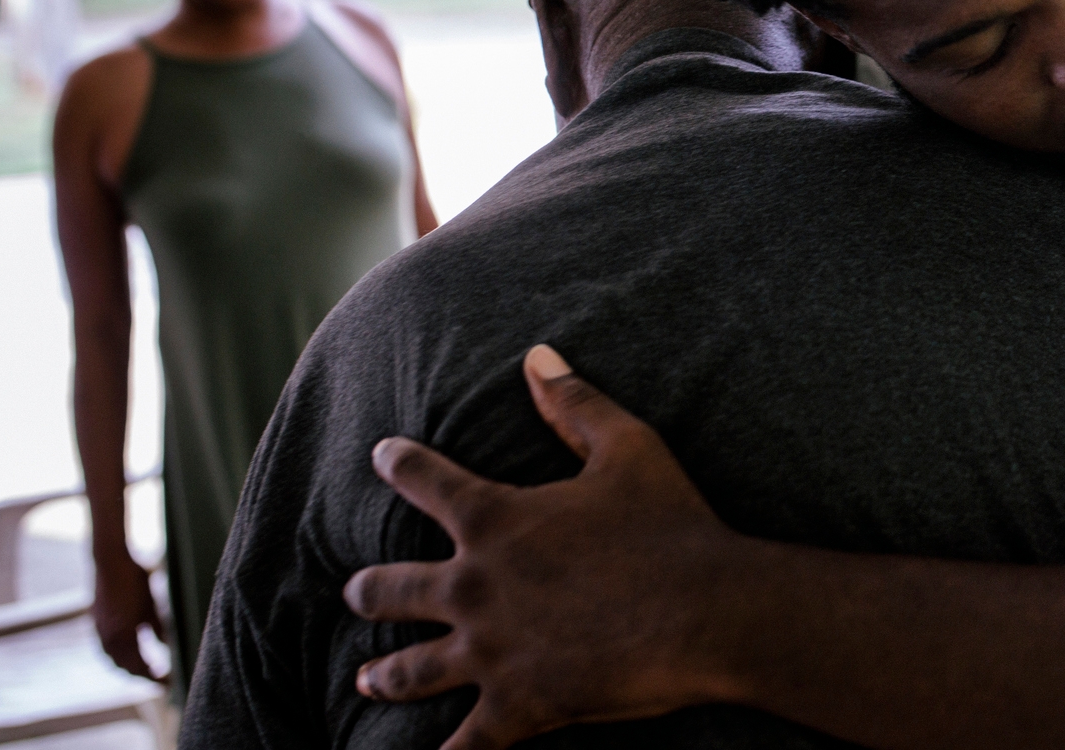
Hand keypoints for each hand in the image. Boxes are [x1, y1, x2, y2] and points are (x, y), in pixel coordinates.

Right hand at [92, 545, 164, 681]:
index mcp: (122, 635)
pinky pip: (106, 648)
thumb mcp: (152, 604)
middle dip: (141, 675)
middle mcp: (107, 638)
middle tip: (158, 680)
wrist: (109, 560)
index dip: (153, 678)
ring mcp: (99, 630)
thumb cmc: (134, 579)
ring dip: (128, 667)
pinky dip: (118, 656)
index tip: (166, 684)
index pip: (139, 667)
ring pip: (113, 659)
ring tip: (145, 670)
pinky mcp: (96, 622)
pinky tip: (128, 653)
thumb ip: (159, 629)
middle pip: (124, 667)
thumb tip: (167, 648)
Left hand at [344, 345, 750, 749]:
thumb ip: (573, 402)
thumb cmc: (671, 524)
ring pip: (412, 670)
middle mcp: (475, 587)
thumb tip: (536, 354)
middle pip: (396, 590)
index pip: (427, 481)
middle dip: (371, 590)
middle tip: (356, 591)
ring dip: (386, 675)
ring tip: (367, 680)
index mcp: (496, 520)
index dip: (401, 464)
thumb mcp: (628, 447)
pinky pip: (461, 746)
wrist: (708, 610)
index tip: (382, 455)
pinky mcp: (515, 707)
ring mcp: (489, 652)